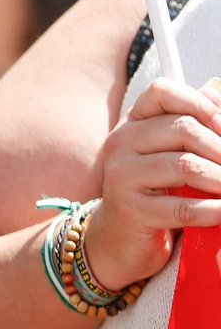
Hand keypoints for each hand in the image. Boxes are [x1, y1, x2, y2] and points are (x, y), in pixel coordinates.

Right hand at [89, 77, 220, 289]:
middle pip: (183, 128)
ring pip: (187, 166)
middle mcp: (120, 144)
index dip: (199, 103)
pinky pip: (184, 207)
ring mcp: (121, 177)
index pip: (162, 92)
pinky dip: (213, 210)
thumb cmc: (154, 190)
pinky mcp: (131, 211)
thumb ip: (193, 125)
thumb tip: (219, 98)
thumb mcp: (169, 152)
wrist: (119, 236)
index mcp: (131, 123)